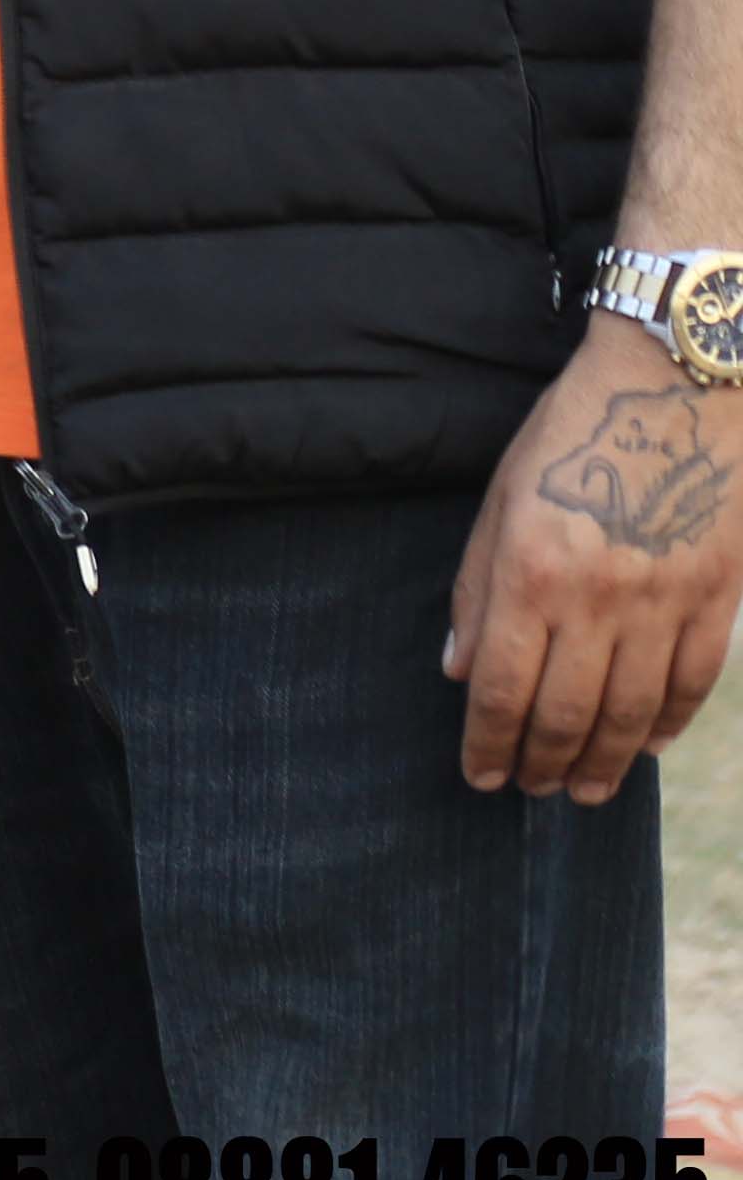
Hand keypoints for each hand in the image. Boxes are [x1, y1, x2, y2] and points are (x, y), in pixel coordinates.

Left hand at [445, 313, 741, 800]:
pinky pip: (691, 683)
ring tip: (584, 789)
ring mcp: (666, 602)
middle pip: (568, 712)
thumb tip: (461, 671)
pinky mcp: (717, 598)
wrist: (676, 388)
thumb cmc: (573, 435)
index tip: (480, 775)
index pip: (504, 688)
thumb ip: (478, 590)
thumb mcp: (502, 498)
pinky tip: (643, 746)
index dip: (489, 743)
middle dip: (544, 764)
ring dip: (605, 761)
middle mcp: (599, 598)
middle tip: (530, 791)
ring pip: (631, 712)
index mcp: (532, 571)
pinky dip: (666, 724)